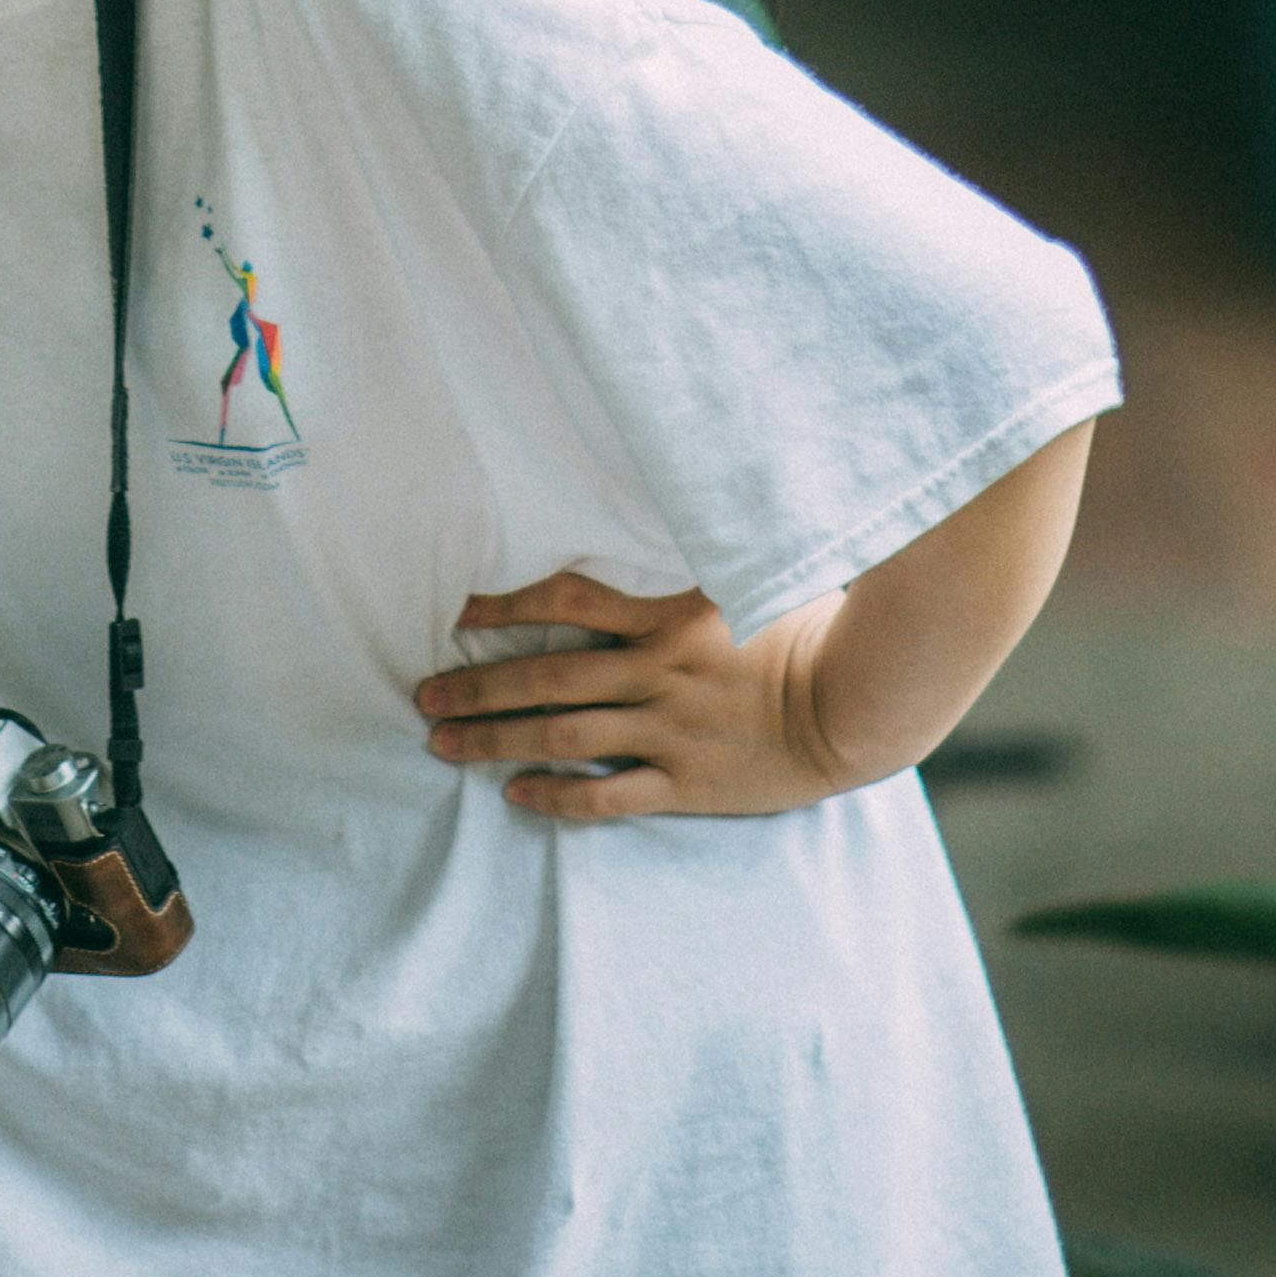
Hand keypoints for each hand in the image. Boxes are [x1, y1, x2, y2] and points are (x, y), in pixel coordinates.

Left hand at [419, 567, 846, 826]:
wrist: (853, 708)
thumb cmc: (805, 629)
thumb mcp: (746, 574)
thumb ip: (697, 544)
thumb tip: (674, 481)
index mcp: (666, 615)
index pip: (566, 598)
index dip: (508, 605)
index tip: (458, 613)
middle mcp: (656, 671)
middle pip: (547, 677)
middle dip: (478, 686)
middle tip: (422, 695)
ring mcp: (668, 731)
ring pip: (563, 736)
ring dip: (497, 741)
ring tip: (444, 746)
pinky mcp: (685, 783)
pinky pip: (607, 794)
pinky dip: (557, 795)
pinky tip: (516, 794)